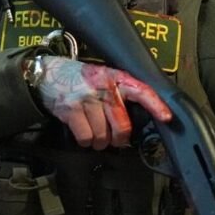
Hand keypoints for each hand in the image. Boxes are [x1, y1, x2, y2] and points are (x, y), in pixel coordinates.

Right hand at [36, 56, 171, 149]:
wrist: (47, 74)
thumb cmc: (78, 79)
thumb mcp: (102, 77)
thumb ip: (118, 94)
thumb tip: (133, 120)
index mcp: (115, 78)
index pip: (141, 90)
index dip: (155, 105)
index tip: (166, 117)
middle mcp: (104, 87)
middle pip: (122, 125)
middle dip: (119, 138)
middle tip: (114, 138)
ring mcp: (87, 98)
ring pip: (103, 135)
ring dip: (98, 141)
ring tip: (92, 131)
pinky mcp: (72, 110)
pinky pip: (86, 137)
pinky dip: (85, 141)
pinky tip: (82, 132)